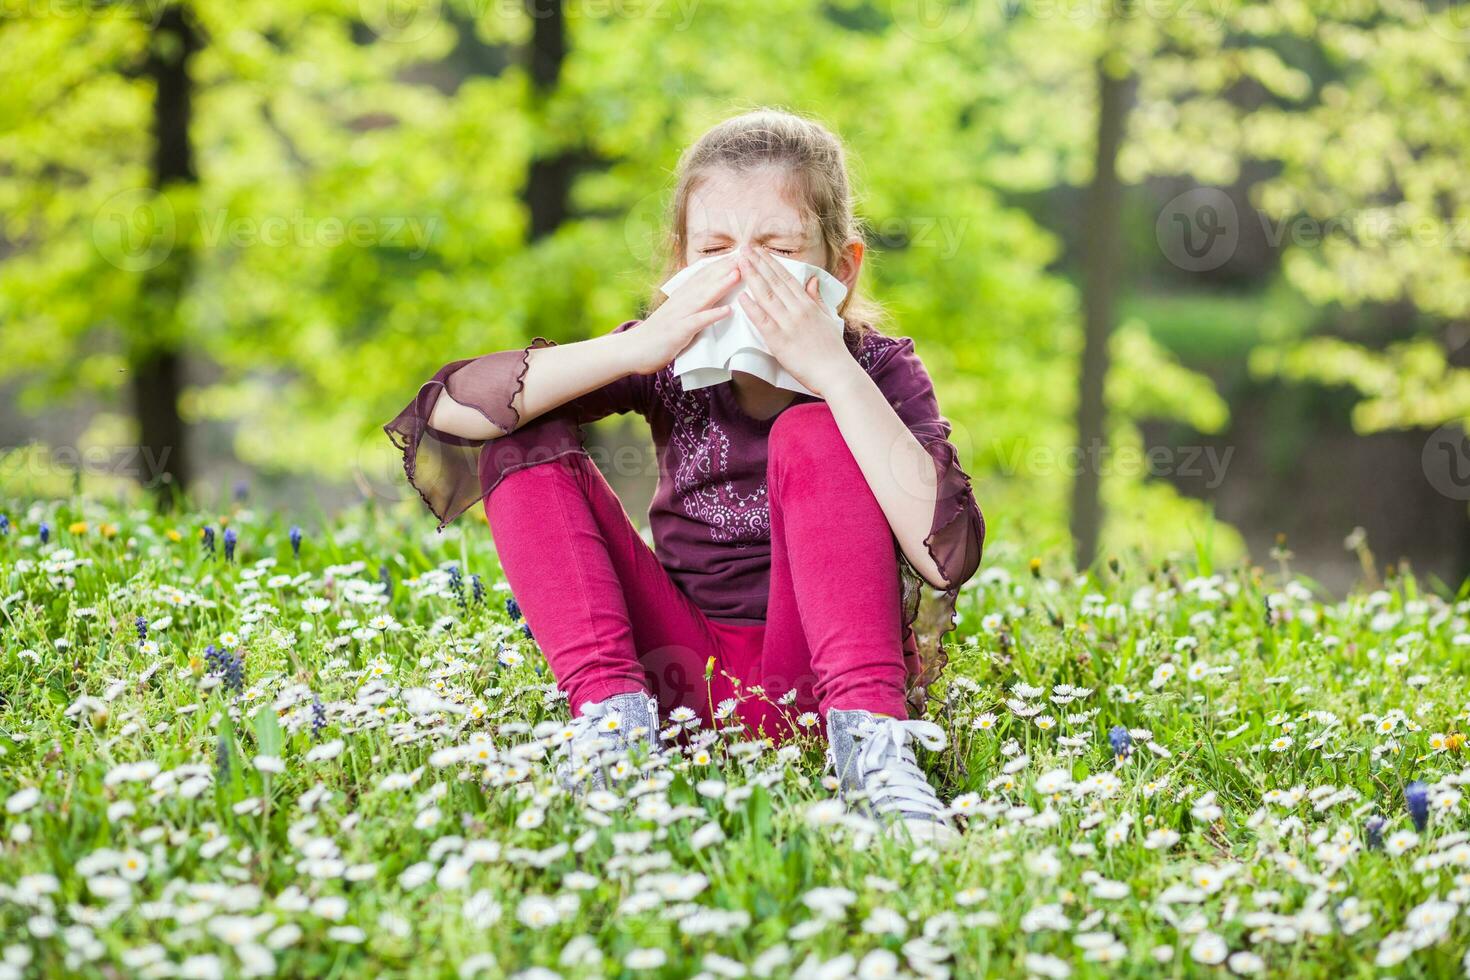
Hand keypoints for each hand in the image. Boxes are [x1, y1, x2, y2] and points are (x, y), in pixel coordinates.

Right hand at [621, 255, 738, 375]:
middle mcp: (681, 301)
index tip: (739, 254)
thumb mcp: (676, 314)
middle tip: (745, 256)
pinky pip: (697, 322)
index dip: (720, 264)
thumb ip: (691, 304)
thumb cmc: (658, 335)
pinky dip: (712, 315)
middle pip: (705, 281)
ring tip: (738, 274)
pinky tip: (727, 310)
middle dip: (725, 268)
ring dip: (721, 285)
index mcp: (681, 296)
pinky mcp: (678, 331)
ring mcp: (679, 315)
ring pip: (703, 297)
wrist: (633, 350)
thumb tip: (709, 296)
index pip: (703, 275)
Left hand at [736, 248, 857, 397]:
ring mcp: (788, 324)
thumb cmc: (832, 350)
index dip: (771, 263)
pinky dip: (752, 307)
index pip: (786, 278)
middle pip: (774, 281)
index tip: (760, 251)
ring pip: (767, 295)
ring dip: (752, 277)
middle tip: (744, 247)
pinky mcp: (779, 341)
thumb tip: (812, 280)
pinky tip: (741, 295)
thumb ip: (817, 299)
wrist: (836, 373)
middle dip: (758, 263)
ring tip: (740, 261)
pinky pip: (762, 321)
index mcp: (808, 304)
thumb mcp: (828, 319)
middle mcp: (798, 310)